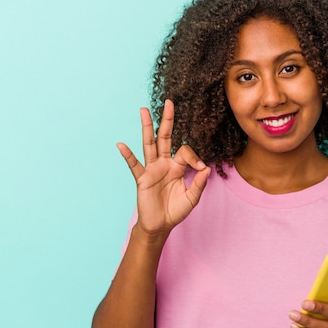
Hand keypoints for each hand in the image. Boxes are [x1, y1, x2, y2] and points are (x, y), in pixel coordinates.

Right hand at [117, 100, 210, 239]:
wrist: (161, 225)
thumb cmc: (176, 210)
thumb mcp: (192, 198)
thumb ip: (199, 184)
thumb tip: (206, 169)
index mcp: (177, 166)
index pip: (185, 151)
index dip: (194, 158)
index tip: (200, 169)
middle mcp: (164, 163)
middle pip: (165, 137)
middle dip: (168, 120)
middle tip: (169, 102)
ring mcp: (152, 169)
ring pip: (149, 144)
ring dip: (147, 127)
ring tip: (144, 110)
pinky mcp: (142, 179)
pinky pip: (134, 165)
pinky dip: (127, 155)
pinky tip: (121, 145)